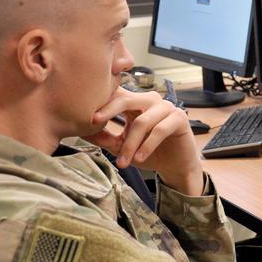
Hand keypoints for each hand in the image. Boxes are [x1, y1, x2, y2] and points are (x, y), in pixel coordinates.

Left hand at [83, 87, 203, 195]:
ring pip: (142, 121)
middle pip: (127, 99)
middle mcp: (150, 101)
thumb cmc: (149, 152)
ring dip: (130, 144)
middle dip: (109, 110)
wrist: (175, 166)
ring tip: (123, 162)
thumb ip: (105, 137)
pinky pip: (160, 130)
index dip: (101, 100)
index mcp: (136, 103)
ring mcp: (166, 107)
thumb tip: (81, 132)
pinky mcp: (179, 118)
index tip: (85, 114)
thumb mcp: (122, 146)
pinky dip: (147, 145)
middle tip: (94, 121)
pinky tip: (139, 158)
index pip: (117, 95)